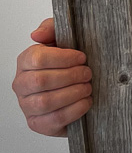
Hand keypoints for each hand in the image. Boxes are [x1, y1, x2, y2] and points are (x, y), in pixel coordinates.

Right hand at [12, 18, 92, 136]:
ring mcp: (28, 106)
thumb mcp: (64, 39)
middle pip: (42, 81)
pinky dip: (75, 110)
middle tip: (87, 74)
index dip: (64, 58)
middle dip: (71, 76)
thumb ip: (52, 29)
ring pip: (46, 102)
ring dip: (73, 93)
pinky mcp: (39, 124)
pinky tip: (86, 102)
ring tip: (87, 87)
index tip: (82, 57)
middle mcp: (22, 84)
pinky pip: (54, 119)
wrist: (77, 87)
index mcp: (26, 61)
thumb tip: (37, 34)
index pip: (38, 59)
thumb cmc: (69, 63)